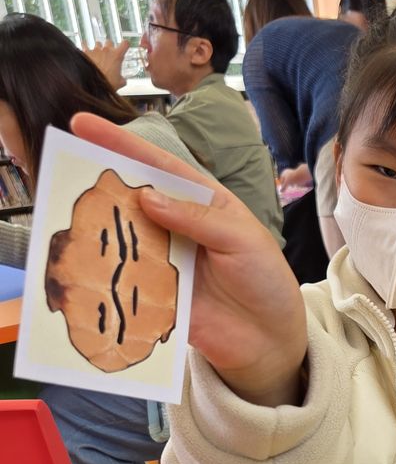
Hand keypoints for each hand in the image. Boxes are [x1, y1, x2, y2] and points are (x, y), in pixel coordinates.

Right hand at [71, 112, 305, 405]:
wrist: (269, 339)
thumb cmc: (265, 280)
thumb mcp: (243, 239)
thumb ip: (198, 218)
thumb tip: (147, 197)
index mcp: (201, 202)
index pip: (158, 167)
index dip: (121, 145)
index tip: (83, 125)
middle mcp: (175, 226)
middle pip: (130, 198)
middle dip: (96, 183)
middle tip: (58, 169)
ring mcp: (161, 260)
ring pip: (120, 236)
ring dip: (94, 227)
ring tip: (62, 213)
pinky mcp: (152, 294)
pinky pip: (122, 279)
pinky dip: (102, 271)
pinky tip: (79, 263)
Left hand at [83, 40, 129, 90]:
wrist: (93, 83)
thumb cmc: (107, 81)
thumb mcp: (119, 83)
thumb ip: (122, 78)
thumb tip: (122, 80)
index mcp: (117, 56)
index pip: (125, 44)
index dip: (125, 44)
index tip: (125, 46)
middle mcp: (107, 50)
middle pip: (110, 42)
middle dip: (109, 46)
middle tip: (109, 53)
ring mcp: (96, 50)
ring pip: (98, 43)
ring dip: (98, 47)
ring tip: (97, 53)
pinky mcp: (86, 52)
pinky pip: (85, 44)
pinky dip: (85, 45)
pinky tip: (84, 46)